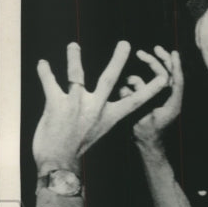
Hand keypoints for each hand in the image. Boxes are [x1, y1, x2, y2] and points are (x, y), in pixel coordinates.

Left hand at [32, 41, 168, 173]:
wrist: (59, 163)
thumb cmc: (76, 148)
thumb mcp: (95, 130)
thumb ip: (96, 113)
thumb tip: (96, 100)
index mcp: (109, 116)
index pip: (135, 100)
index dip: (151, 89)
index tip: (164, 78)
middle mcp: (96, 108)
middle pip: (110, 79)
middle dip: (118, 60)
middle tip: (126, 43)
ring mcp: (77, 105)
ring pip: (77, 75)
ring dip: (74, 57)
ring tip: (74, 44)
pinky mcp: (56, 104)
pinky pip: (50, 83)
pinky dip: (45, 72)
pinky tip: (42, 63)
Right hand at [122, 47, 183, 147]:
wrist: (145, 144)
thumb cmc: (150, 133)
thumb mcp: (148, 115)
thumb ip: (144, 98)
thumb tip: (132, 80)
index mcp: (173, 101)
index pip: (176, 79)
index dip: (175, 65)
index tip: (173, 52)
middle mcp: (166, 98)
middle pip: (163, 74)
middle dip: (155, 61)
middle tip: (144, 52)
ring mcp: (156, 98)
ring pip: (149, 79)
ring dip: (137, 79)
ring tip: (129, 82)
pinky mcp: (146, 100)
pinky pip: (137, 87)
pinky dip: (130, 87)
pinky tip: (125, 91)